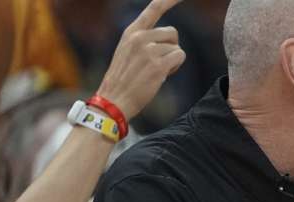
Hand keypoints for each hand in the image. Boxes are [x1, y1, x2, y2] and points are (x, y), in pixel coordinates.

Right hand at [95, 0, 186, 119]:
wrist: (114, 99)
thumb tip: (169, 36)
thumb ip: (144, 39)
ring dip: (172, 60)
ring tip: (156, 70)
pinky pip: (179, 56)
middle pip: (172, 32)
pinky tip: (161, 75)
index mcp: (132, 31)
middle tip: (158, 62)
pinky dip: (175, 66)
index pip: (154, 8)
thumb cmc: (125, 77)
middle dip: (170, 47)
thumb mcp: (128, 50)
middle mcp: (139, 36)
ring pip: (176, 47)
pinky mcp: (157, 64)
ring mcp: (148, 50)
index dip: (169, 0)